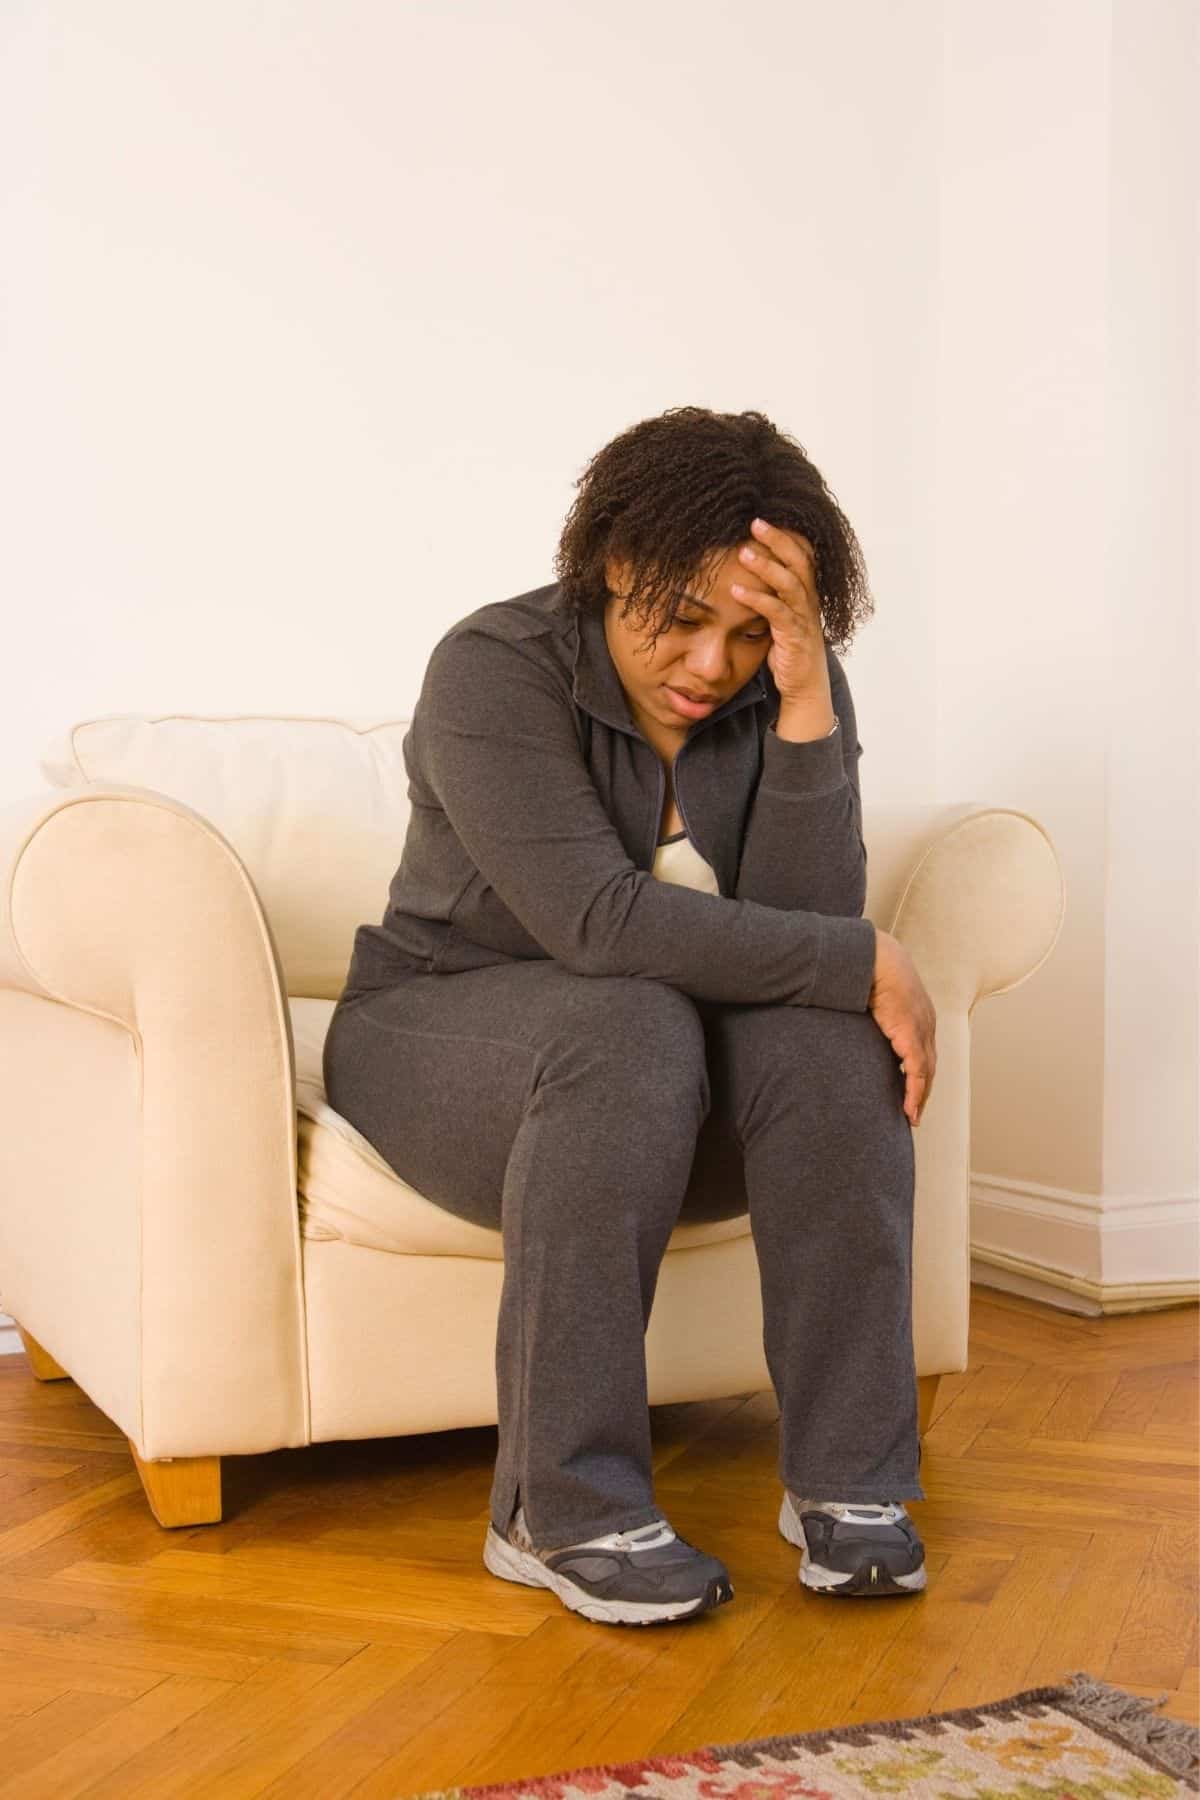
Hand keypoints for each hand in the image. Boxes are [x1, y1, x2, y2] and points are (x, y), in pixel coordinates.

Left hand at [730, 516, 827, 700]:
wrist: (804, 686)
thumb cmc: (789, 650)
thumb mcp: (778, 616)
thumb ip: (769, 593)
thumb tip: (744, 572)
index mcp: (806, 592)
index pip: (802, 553)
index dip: (786, 534)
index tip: (763, 517)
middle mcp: (808, 600)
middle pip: (799, 560)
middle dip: (778, 539)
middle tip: (755, 522)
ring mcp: (803, 617)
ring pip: (790, 583)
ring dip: (767, 566)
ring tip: (743, 552)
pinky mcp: (795, 636)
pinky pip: (777, 613)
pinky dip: (756, 600)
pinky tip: (736, 592)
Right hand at [869, 929, 937, 1126]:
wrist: (873, 956)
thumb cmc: (867, 968)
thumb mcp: (871, 991)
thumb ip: (869, 1006)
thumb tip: (854, 1012)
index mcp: (918, 1012)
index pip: (922, 1048)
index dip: (919, 1070)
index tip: (911, 1088)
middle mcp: (925, 1022)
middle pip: (929, 1064)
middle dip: (923, 1089)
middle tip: (914, 1111)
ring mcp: (921, 1029)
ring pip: (926, 1073)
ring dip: (920, 1097)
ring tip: (911, 1116)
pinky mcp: (911, 1036)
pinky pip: (916, 1073)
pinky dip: (914, 1093)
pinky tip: (909, 1110)